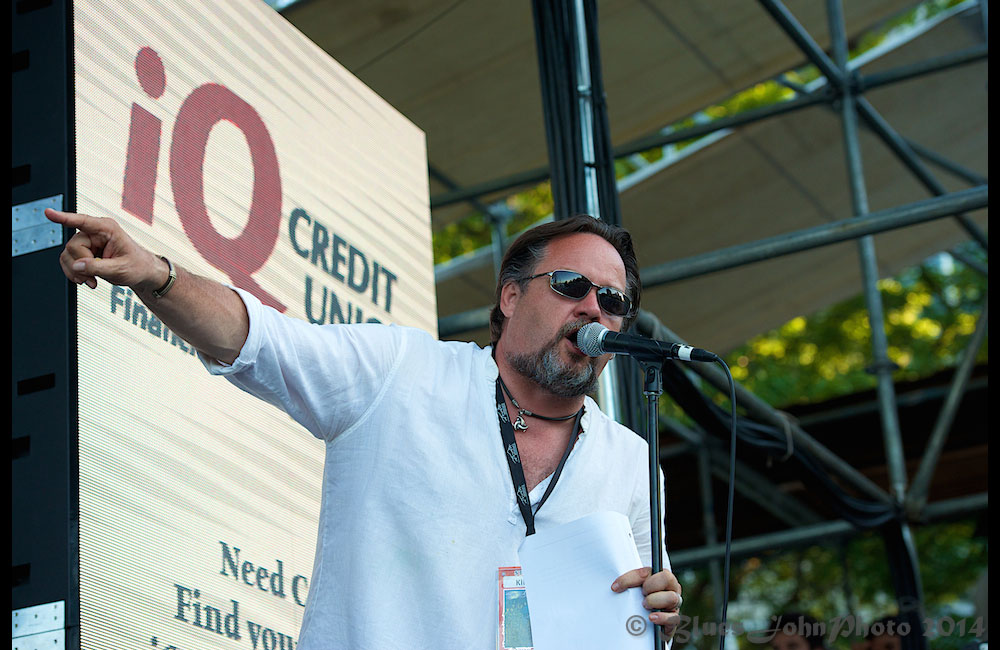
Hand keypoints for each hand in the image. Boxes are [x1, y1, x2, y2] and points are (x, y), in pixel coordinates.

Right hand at [45, 209, 167, 291]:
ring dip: (76, 271)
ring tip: (91, 281)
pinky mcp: (84, 252)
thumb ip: (98, 267)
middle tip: (93, 278)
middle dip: (81, 265)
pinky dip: (74, 273)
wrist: (141, 273)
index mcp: (107, 229)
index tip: (49, 213)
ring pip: (67, 255)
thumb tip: (77, 265)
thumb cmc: (137, 266)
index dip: (64, 218)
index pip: (83, 221)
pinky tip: (86, 279)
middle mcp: (95, 233)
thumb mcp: (120, 269)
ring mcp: (88, 242)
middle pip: (73, 246)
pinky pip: (68, 261)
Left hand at [612, 567, 681, 634]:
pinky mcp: (673, 620)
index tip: (616, 587)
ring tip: (644, 606)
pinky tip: (651, 618)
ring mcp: (675, 604)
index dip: (631, 578)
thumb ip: (631, 585)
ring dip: (655, 600)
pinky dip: (662, 617)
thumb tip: (615, 587)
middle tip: (641, 594)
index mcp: (660, 576)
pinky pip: (674, 618)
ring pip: (671, 597)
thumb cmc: (642, 602)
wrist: (648, 624)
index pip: (647, 571)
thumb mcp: (636, 591)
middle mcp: (671, 588)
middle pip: (666, 578)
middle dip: (650, 585)